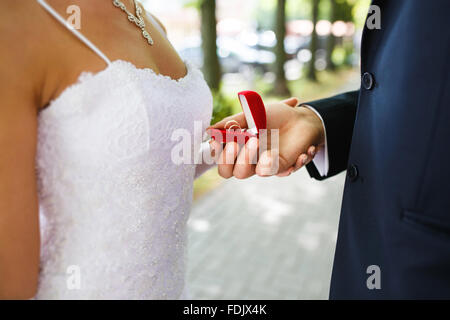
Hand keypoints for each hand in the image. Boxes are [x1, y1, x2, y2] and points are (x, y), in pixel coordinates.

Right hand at [207, 98, 325, 178]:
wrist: (300, 117)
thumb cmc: (273, 115)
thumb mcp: (251, 114)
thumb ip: (231, 123)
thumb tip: (210, 130)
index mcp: (240, 148)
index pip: (223, 160)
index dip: (219, 154)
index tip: (218, 141)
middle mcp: (250, 159)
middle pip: (233, 172)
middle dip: (233, 158)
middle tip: (241, 141)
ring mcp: (265, 164)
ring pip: (250, 173)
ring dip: (248, 159)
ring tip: (257, 140)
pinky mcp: (283, 166)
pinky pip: (279, 171)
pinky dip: (281, 160)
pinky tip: (294, 149)